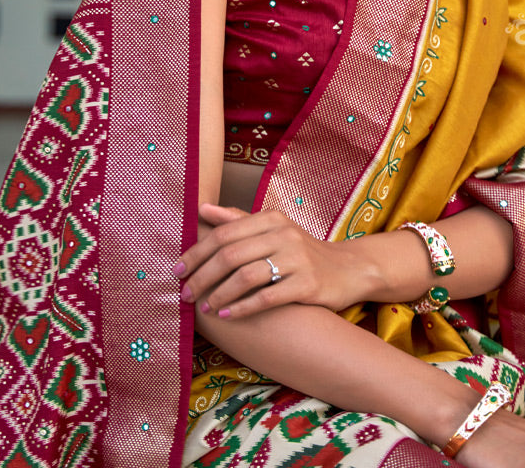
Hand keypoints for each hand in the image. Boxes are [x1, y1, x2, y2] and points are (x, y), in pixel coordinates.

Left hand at [174, 203, 360, 317]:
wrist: (348, 269)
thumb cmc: (301, 250)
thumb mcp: (272, 229)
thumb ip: (237, 219)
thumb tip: (201, 208)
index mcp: (270, 218)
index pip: (223, 233)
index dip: (196, 253)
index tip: (176, 270)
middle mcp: (283, 234)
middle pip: (230, 255)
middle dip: (202, 276)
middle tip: (184, 293)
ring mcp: (297, 259)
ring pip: (246, 276)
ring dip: (219, 294)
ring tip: (204, 307)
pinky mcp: (308, 284)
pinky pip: (267, 297)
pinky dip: (242, 308)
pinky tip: (227, 316)